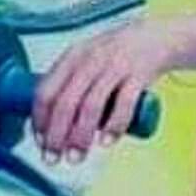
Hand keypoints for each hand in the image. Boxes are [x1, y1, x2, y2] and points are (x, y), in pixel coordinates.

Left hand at [32, 20, 166, 163]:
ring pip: (91, 106)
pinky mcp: (139, 74)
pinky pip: (124, 104)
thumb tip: (49, 121)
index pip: (46, 90)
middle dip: (55, 135)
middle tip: (52, 158)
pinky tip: (106, 141)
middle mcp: (91, 59)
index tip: (39, 141)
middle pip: (65, 102)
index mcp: (73, 56)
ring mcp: (115, 66)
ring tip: (76, 157)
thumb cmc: (117, 54)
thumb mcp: (87, 58)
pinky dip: (113, 125)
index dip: (39, 120)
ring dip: (80, 136)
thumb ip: (69, 83)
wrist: (156, 36)